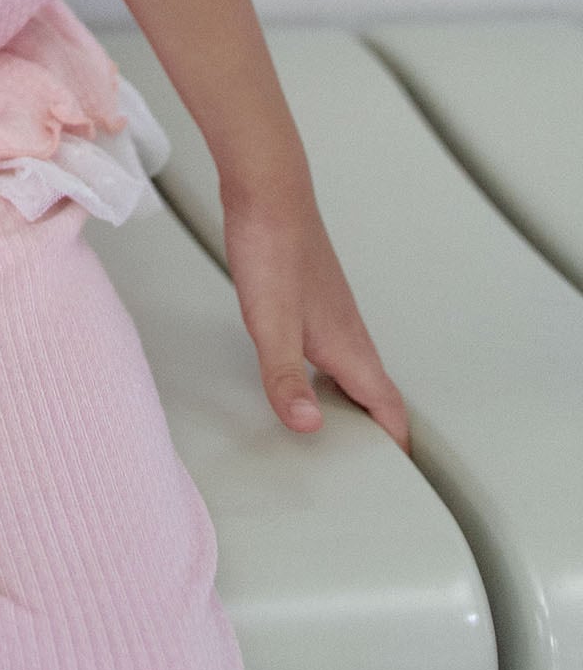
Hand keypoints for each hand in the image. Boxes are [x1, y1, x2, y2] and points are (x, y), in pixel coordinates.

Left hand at [220, 186, 410, 451]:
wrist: (267, 191)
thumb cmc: (273, 248)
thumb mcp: (271, 323)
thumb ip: (285, 378)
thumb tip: (308, 427)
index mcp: (348, 346)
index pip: (387, 405)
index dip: (396, 443)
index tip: (403, 478)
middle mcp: (348, 331)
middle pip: (376, 393)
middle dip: (378, 433)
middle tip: (369, 470)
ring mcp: (331, 312)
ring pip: (354, 370)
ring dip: (354, 403)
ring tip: (337, 433)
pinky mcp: (310, 296)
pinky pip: (331, 348)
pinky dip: (328, 374)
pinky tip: (303, 372)